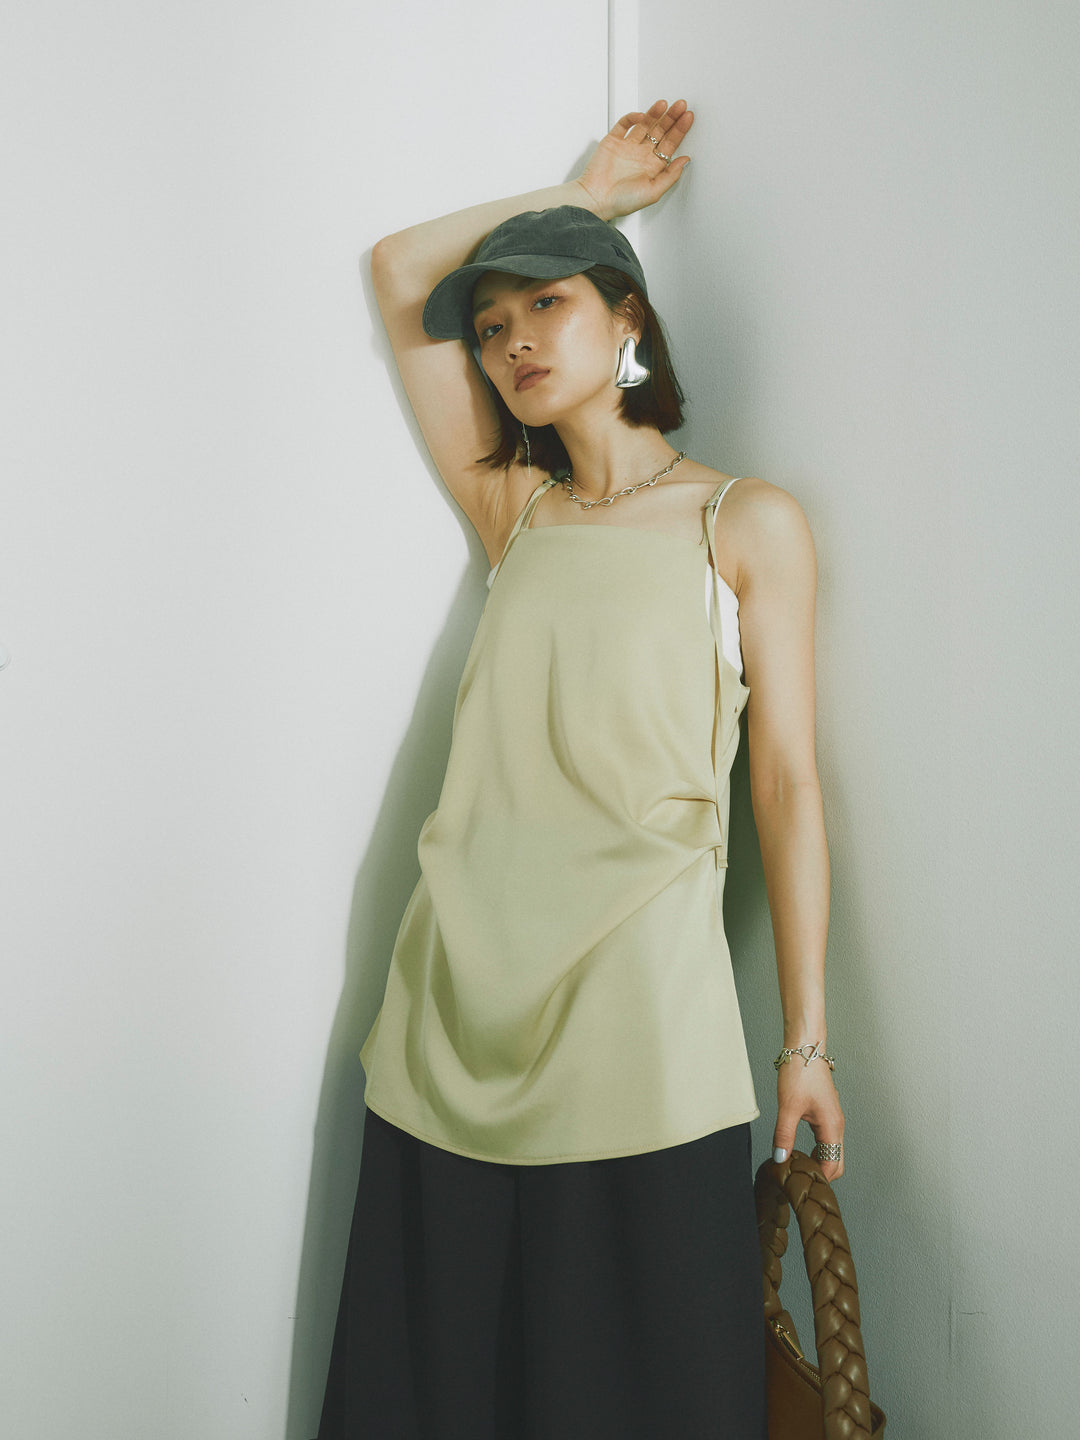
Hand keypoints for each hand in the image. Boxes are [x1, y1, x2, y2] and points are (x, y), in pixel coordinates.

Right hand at [576, 98, 693, 221]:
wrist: (596, 198)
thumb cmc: (622, 201)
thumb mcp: (653, 192)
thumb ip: (671, 176)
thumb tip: (685, 161)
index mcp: (652, 167)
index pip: (670, 144)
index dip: (680, 130)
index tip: (688, 118)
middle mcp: (641, 155)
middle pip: (660, 131)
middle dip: (671, 118)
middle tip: (681, 106)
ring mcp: (627, 146)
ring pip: (644, 124)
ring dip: (655, 113)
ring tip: (665, 104)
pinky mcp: (613, 141)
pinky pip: (624, 124)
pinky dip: (633, 117)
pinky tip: (641, 116)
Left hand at [773, 1054, 845, 1181]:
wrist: (805, 1048)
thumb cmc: (800, 1073)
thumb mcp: (788, 1107)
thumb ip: (784, 1136)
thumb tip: (781, 1159)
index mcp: (832, 1127)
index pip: (832, 1166)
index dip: (817, 1177)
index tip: (799, 1183)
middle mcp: (836, 1125)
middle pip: (835, 1162)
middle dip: (820, 1173)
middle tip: (797, 1177)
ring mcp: (832, 1119)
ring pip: (831, 1151)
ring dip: (817, 1160)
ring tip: (795, 1165)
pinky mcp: (825, 1114)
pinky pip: (825, 1140)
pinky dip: (816, 1149)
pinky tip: (799, 1149)